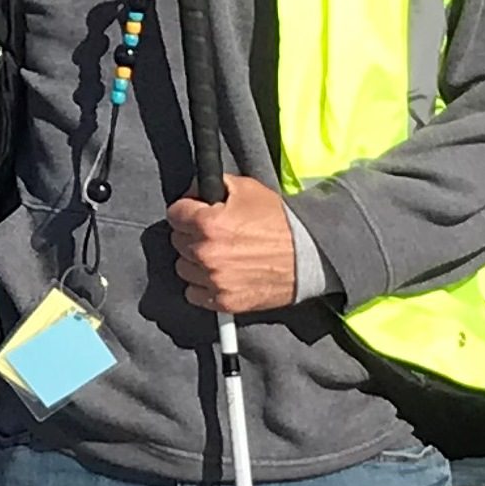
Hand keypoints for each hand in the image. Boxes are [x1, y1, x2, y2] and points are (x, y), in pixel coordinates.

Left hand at [168, 174, 298, 315]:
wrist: (310, 255)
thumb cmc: (280, 221)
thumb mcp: (247, 189)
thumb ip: (213, 185)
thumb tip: (191, 190)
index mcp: (208, 223)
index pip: (174, 214)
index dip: (187, 211)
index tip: (196, 214)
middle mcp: (205, 253)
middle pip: (177, 241)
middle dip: (192, 235)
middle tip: (215, 234)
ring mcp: (213, 279)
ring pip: (183, 268)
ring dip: (195, 261)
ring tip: (220, 254)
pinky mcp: (223, 300)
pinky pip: (194, 293)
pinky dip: (203, 286)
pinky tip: (220, 274)